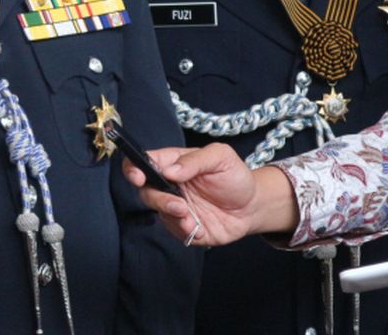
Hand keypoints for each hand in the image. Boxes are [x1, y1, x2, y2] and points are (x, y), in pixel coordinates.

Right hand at [123, 143, 296, 245]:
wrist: (253, 205)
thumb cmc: (235, 176)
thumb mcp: (220, 157)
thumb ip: (194, 160)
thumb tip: (169, 170)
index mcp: (172, 164)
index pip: (143, 163)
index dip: (133, 168)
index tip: (138, 176)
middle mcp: (169, 186)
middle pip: (146, 191)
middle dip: (157, 198)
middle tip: (178, 204)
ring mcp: (176, 208)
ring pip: (159, 212)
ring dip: (171, 215)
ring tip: (189, 216)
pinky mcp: (186, 228)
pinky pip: (175, 231)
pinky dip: (183, 230)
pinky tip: (196, 227)